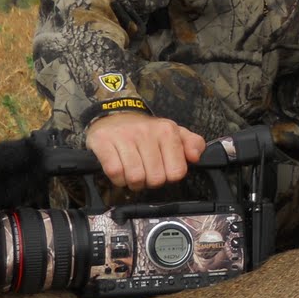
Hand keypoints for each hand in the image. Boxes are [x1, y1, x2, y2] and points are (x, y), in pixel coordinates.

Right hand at [84, 111, 205, 189]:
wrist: (115, 115)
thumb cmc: (147, 132)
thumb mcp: (175, 133)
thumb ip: (193, 144)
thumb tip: (195, 157)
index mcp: (167, 131)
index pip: (177, 172)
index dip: (169, 177)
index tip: (163, 170)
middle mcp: (147, 132)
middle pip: (156, 178)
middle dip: (150, 182)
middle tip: (145, 173)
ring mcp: (124, 136)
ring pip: (135, 178)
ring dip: (133, 183)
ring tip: (132, 173)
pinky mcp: (103, 141)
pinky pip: (115, 172)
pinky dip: (117, 179)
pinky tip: (120, 171)